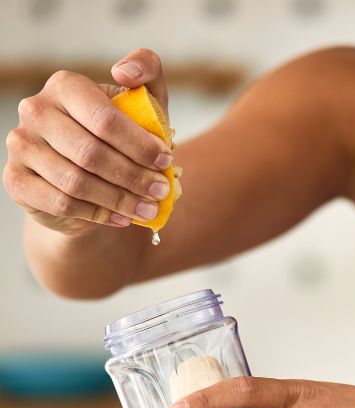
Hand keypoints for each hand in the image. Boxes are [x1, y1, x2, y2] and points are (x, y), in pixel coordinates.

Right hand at [3, 49, 172, 236]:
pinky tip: (121, 218)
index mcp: (65, 86)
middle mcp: (36, 110)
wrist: (86, 180)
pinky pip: (61, 203)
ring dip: (120, 199)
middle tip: (161, 191)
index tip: (166, 160)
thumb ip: (147, 75)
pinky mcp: (17, 180)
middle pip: (92, 153)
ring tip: (148, 208)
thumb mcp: (141, 106)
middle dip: (134, 176)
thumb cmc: (120, 139)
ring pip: (77, 181)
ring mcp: (21, 145)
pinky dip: (98, 214)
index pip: (104, 118)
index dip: (140, 144)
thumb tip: (126, 71)